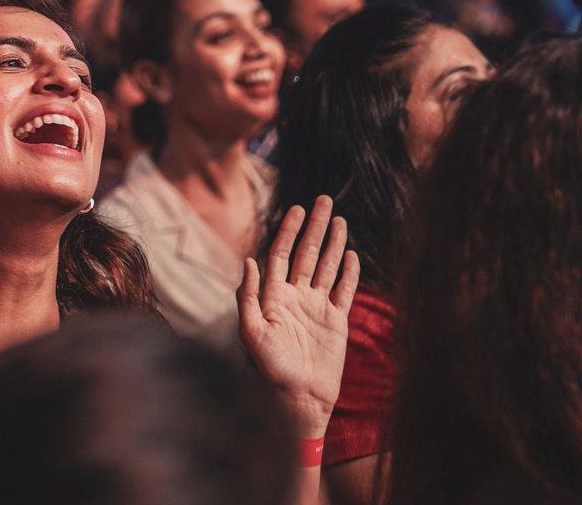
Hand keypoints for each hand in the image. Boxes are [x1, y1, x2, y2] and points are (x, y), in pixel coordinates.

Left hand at [237, 195, 358, 436]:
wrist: (298, 398)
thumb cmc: (270, 369)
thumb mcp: (251, 332)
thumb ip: (248, 296)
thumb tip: (249, 261)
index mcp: (274, 296)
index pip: (282, 254)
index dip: (289, 230)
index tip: (298, 208)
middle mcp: (295, 297)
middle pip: (307, 253)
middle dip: (315, 227)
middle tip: (324, 200)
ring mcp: (317, 308)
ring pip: (326, 267)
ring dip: (333, 243)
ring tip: (339, 220)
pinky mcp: (336, 322)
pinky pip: (343, 290)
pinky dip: (348, 272)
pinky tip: (350, 254)